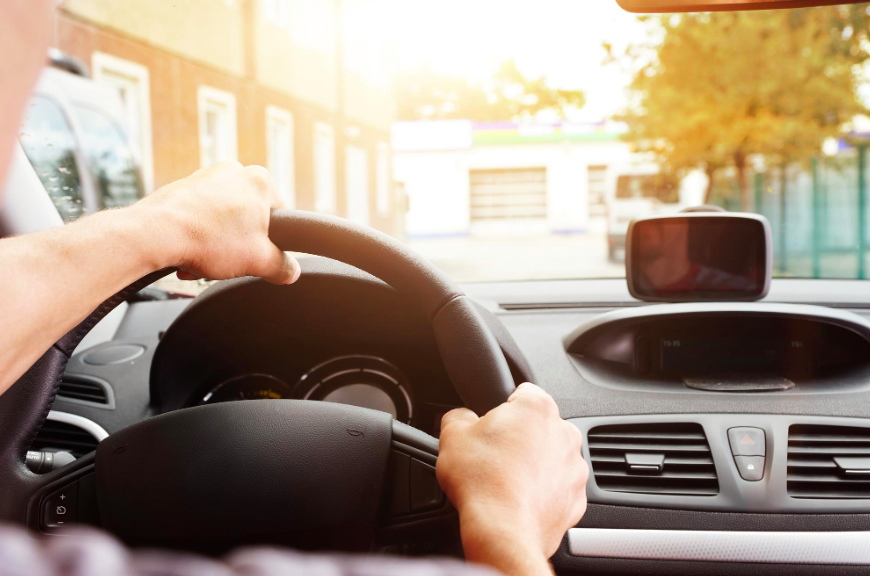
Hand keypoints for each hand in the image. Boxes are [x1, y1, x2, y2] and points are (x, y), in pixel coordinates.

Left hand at [131, 161, 299, 284]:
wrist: (155, 234)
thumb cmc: (208, 239)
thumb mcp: (260, 261)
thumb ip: (283, 267)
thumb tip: (291, 272)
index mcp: (260, 181)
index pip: (281, 216)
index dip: (273, 242)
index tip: (261, 257)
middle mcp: (234, 172)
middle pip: (249, 219)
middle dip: (240, 244)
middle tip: (231, 262)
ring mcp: (205, 176)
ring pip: (223, 220)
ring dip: (217, 244)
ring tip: (205, 262)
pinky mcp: (182, 187)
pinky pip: (199, 216)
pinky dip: (197, 236)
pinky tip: (189, 254)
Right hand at [436, 383, 587, 574]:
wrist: (503, 531)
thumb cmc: (482, 481)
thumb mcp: (452, 435)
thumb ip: (458, 415)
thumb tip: (461, 418)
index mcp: (537, 407)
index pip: (523, 392)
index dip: (502, 408)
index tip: (490, 425)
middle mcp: (564, 433)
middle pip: (539, 426)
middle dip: (519, 438)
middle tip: (493, 455)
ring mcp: (574, 468)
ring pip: (552, 458)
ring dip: (534, 465)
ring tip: (505, 482)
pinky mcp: (577, 500)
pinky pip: (558, 489)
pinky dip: (543, 494)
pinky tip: (518, 501)